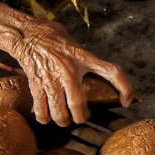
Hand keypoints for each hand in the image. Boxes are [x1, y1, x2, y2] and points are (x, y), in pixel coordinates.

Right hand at [0, 2, 137, 125]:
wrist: (26, 34)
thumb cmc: (52, 37)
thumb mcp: (75, 45)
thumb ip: (86, 60)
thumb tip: (97, 75)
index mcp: (83, 57)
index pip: (113, 72)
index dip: (125, 88)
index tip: (128, 101)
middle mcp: (69, 70)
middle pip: (80, 105)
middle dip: (81, 117)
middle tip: (80, 117)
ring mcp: (52, 79)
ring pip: (60, 113)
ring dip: (63, 121)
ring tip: (64, 120)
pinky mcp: (37, 84)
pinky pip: (41, 110)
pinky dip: (44, 118)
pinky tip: (46, 118)